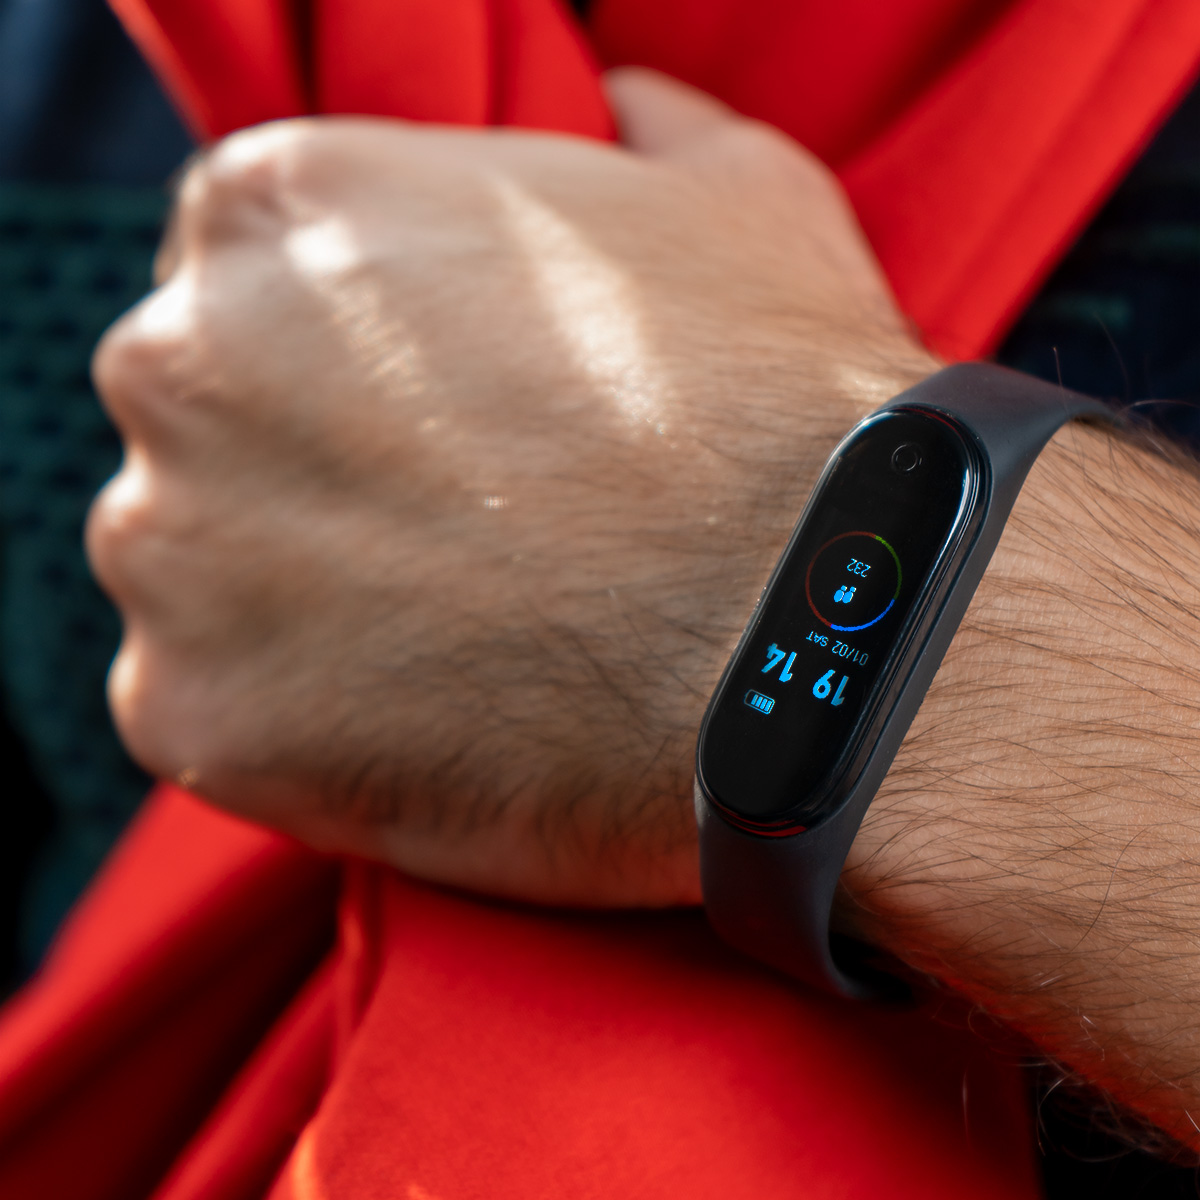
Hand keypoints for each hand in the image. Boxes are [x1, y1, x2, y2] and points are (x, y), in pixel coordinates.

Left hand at [87, 70, 932, 903]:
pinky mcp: (196, 710)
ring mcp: (176, 546)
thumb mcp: (737, 205)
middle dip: (310, 469)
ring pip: (198, 566)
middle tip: (449, 534)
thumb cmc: (776, 418)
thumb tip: (631, 104)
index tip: (430, 428)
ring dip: (297, 597)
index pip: (249, 275)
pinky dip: (297, 719)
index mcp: (283, 209)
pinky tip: (423, 717)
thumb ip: (647, 135)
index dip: (351, 362)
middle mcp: (187, 359)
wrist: (809, 637)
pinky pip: (214, 706)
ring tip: (450, 632)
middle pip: (209, 416)